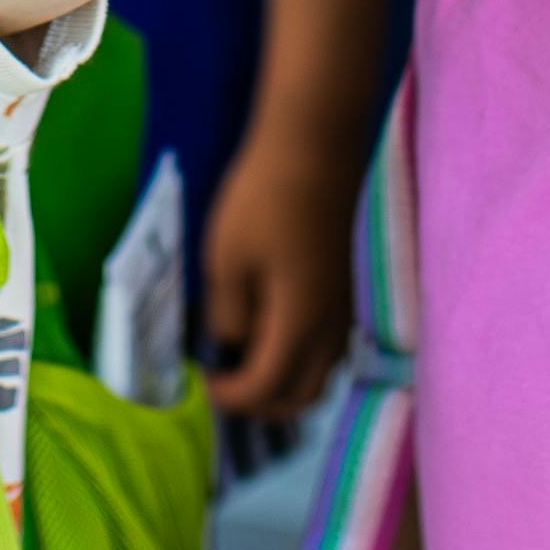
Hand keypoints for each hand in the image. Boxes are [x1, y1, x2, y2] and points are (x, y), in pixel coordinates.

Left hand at [199, 124, 358, 420]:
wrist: (314, 145)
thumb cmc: (262, 198)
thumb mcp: (226, 258)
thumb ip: (229, 313)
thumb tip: (232, 344)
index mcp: (299, 324)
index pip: (266, 388)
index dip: (231, 396)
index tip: (203, 381)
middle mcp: (331, 327)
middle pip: (304, 396)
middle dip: (262, 404)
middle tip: (226, 383)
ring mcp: (344, 308)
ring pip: (322, 374)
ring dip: (286, 383)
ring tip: (247, 360)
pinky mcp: (345, 287)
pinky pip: (329, 347)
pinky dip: (301, 358)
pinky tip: (271, 329)